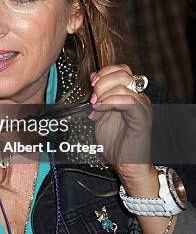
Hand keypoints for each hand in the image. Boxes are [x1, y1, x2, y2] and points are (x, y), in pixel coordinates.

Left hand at [88, 64, 152, 181]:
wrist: (126, 163)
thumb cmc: (114, 141)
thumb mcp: (100, 114)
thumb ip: (98, 96)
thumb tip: (93, 77)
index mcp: (130, 94)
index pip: (122, 70)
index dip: (104, 72)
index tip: (91, 83)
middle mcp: (139, 98)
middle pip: (124, 73)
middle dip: (103, 82)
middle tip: (92, 97)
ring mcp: (142, 107)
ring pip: (124, 86)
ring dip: (104, 94)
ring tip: (95, 108)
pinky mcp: (142, 118)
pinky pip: (129, 101)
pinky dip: (111, 102)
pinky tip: (100, 111)